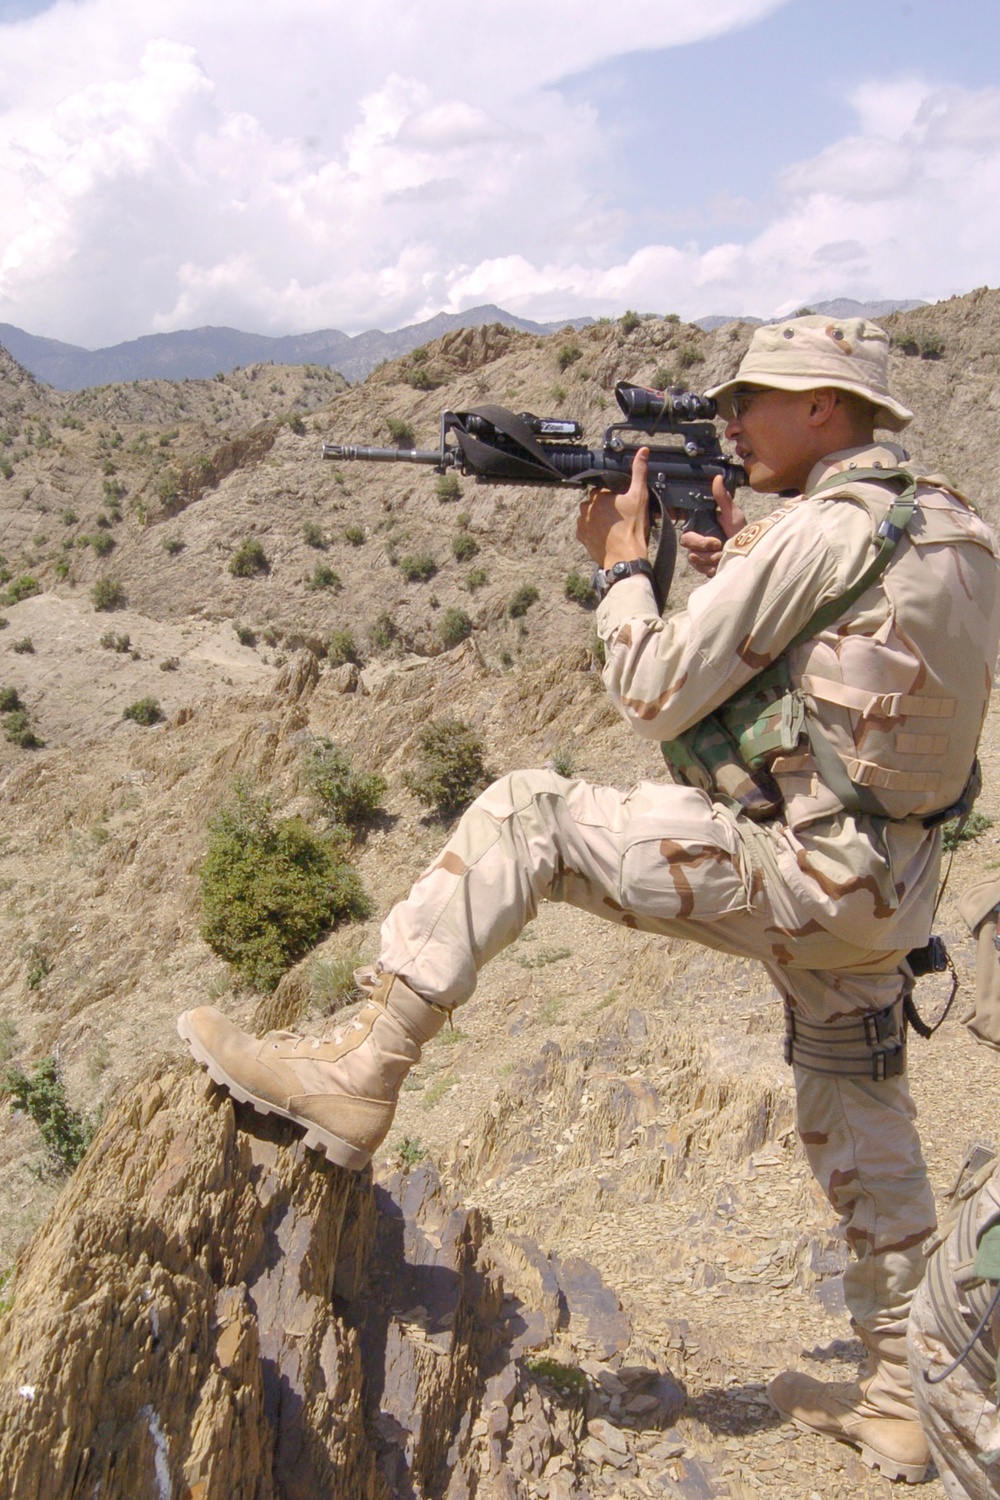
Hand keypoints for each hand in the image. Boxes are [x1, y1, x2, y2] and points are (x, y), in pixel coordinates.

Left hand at [577, 446, 650, 566]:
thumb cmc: (633, 527)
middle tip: (620, 518)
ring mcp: (582, 523)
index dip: (614, 498)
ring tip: (614, 528)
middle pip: (596, 503)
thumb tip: (643, 451)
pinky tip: (606, 535)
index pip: (604, 491)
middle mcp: (586, 508)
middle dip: (605, 508)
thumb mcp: (640, 496)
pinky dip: (594, 531)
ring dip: (599, 519)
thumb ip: (639, 472)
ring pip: (590, 516)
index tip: (623, 507)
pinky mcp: (582, 537)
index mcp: (598, 496)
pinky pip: (586, 530)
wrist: (625, 556)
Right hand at [680, 475, 745, 578]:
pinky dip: (714, 568)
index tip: (713, 540)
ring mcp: (699, 557)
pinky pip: (702, 570)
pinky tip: (723, 564)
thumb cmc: (741, 532)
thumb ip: (722, 498)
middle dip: (705, 547)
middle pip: (689, 547)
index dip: (695, 539)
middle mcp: (696, 543)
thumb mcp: (733, 514)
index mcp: (700, 529)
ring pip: (695, 559)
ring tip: (726, 555)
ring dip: (713, 558)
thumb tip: (717, 477)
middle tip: (720, 546)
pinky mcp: (703, 569)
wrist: (749, 553)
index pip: (686, 535)